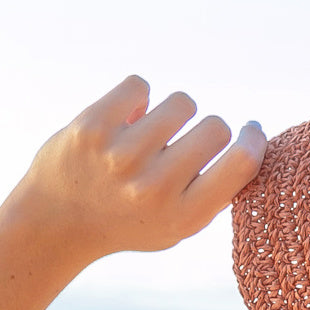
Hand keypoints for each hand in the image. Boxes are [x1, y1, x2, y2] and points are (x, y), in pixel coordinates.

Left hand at [10, 75, 265, 264]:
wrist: (55, 224)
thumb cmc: (133, 220)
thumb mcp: (182, 225)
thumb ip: (218, 192)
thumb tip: (254, 140)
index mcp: (185, 215)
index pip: (243, 161)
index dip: (254, 138)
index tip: (250, 130)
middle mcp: (154, 188)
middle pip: (215, 127)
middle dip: (207, 130)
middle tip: (184, 144)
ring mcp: (121, 157)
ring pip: (181, 102)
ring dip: (173, 113)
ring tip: (152, 133)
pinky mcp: (91, 128)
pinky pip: (140, 85)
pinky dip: (138, 97)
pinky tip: (127, 118)